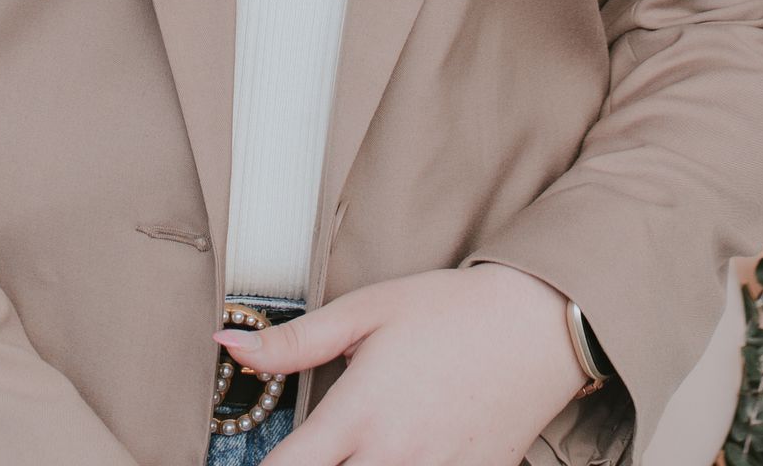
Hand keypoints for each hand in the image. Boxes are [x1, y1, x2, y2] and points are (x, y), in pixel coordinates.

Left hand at [213, 262, 583, 464]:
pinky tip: (397, 452)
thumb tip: (228, 343)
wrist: (534, 328)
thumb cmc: (448, 312)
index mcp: (358, 414)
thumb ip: (294, 340)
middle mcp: (391, 457)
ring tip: (357, 448)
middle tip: (317, 448)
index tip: (248, 464)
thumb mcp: (366, 310)